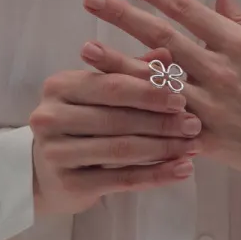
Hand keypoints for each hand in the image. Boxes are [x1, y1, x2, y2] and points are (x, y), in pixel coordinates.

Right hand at [29, 45, 204, 215]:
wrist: (46, 173)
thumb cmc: (81, 125)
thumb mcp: (100, 95)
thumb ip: (132, 74)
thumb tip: (167, 55)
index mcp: (59, 86)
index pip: (111, 86)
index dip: (149, 92)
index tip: (182, 98)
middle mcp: (50, 117)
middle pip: (117, 118)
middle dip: (161, 122)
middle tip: (194, 125)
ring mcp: (56, 153)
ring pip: (121, 150)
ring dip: (163, 148)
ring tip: (193, 147)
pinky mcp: (69, 184)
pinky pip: (121, 180)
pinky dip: (156, 175)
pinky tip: (181, 171)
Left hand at [79, 0, 240, 184]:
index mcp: (237, 43)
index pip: (185, 8)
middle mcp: (219, 70)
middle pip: (162, 36)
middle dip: (122, 15)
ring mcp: (211, 106)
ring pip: (156, 81)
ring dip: (117, 63)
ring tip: (86, 48)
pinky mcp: (207, 139)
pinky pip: (166, 127)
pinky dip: (139, 116)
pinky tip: (112, 108)